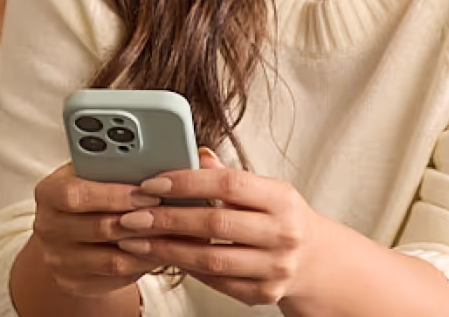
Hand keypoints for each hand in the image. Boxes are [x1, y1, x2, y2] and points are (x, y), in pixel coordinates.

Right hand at [31, 161, 164, 297]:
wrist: (72, 224)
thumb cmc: (91, 187)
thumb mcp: (93, 168)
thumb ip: (114, 164)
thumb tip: (154, 156)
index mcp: (49, 192)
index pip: (76, 194)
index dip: (114, 194)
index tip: (147, 191)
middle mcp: (47, 228)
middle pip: (97, 228)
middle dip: (137, 220)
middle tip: (167, 213)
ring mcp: (57, 259)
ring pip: (109, 259)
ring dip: (144, 246)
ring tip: (169, 233)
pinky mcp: (72, 282)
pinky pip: (112, 279)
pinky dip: (138, 265)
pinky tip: (157, 252)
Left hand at [117, 147, 326, 306]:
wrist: (315, 260)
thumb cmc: (283, 217)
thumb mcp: (266, 189)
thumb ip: (231, 176)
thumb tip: (197, 154)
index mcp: (281, 198)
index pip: (229, 184)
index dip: (188, 182)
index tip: (153, 183)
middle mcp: (281, 233)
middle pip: (215, 224)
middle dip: (167, 219)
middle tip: (133, 215)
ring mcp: (273, 268)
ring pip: (210, 259)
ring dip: (167, 249)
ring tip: (136, 241)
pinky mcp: (262, 294)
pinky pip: (216, 282)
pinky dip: (187, 268)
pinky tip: (164, 257)